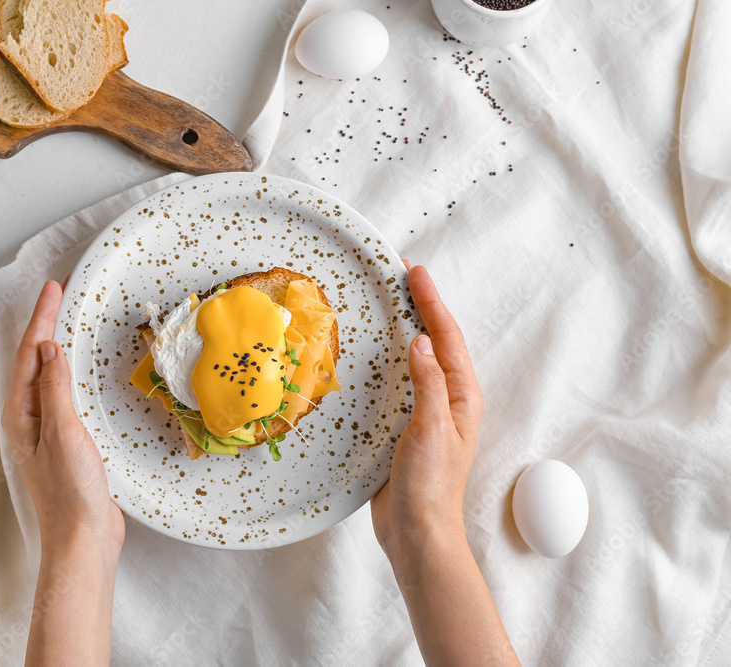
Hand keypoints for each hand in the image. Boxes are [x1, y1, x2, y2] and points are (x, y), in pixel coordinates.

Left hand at [1, 279, 123, 557]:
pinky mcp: (65, 442)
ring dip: (54, 347)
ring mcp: (46, 431)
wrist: (83, 539)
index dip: (41, 319)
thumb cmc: (71, 493)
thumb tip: (48, 349)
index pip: (28, 356)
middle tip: (58, 294)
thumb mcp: (63, 433)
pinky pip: (62, 395)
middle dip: (44, 326)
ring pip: (46, 377)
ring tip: (65, 320)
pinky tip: (77, 371)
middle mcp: (28, 420)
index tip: (53, 289)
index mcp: (21, 416)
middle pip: (32, 362)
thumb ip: (54, 389)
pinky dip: (68, 373)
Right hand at [370, 264, 516, 665]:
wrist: (417, 533)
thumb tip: (422, 341)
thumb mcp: (431, 430)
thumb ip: (428, 384)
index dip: (431, 302)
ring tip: (386, 302)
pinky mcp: (404, 426)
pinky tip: (371, 354)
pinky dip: (386, 360)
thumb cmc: (430, 486)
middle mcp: (446, 399)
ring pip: (417, 359)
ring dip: (404, 329)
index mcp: (460, 396)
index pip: (447, 337)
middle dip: (420, 307)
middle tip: (400, 276)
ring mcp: (426, 412)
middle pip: (435, 341)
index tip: (414, 272)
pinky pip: (398, 382)